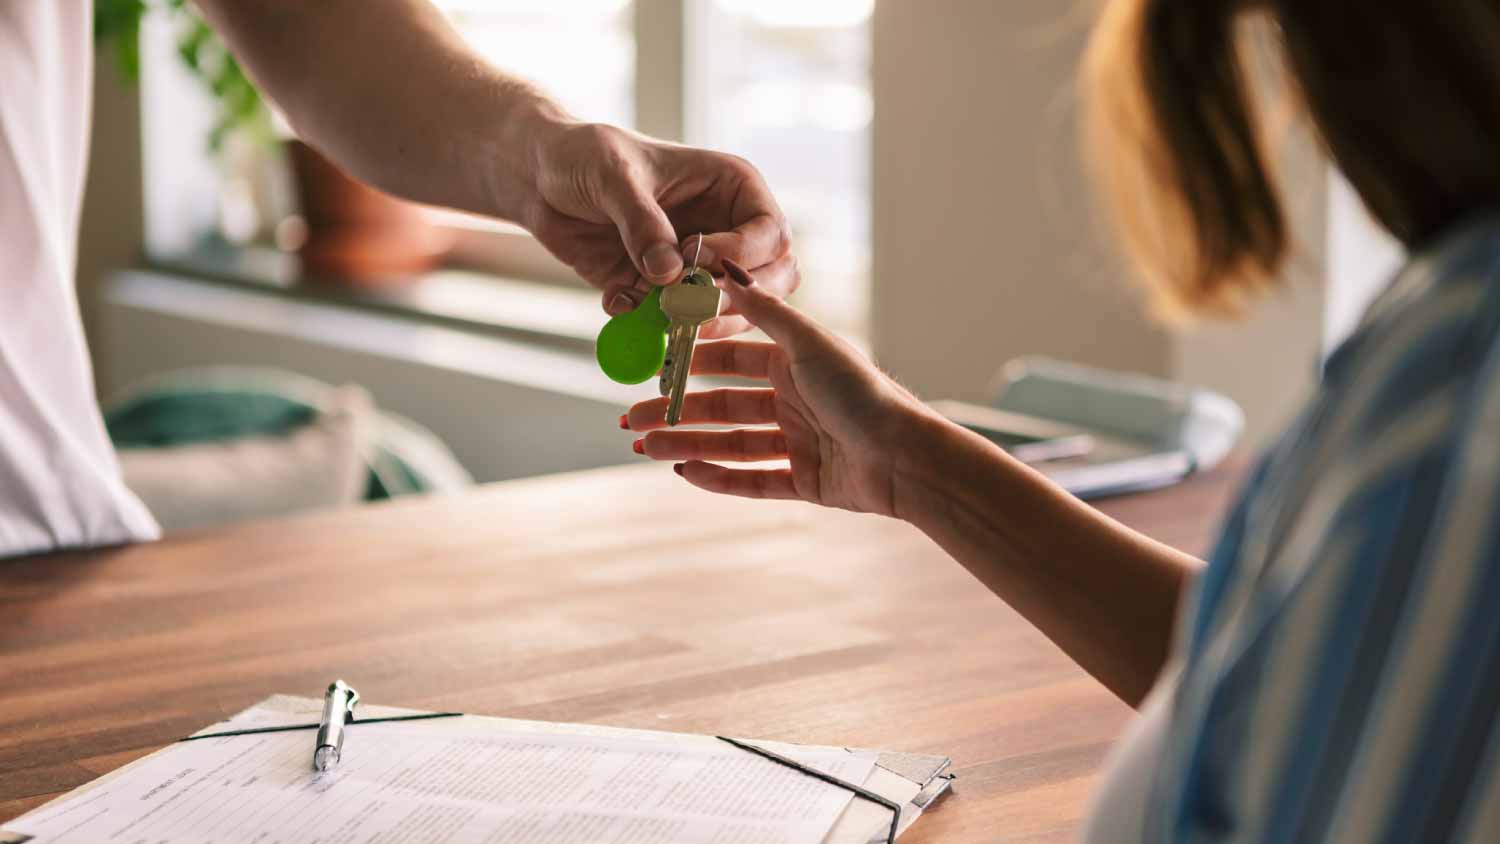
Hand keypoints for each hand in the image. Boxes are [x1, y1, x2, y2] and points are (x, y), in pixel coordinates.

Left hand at [525, 123, 793, 338]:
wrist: (540, 178)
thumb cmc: (585, 155)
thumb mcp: (613, 177)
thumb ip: (643, 224)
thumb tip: (671, 274)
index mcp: (732, 188)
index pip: (770, 233)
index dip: (742, 254)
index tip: (697, 258)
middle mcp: (726, 229)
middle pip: (770, 280)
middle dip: (737, 299)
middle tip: (691, 306)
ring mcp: (699, 266)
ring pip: (733, 311)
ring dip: (699, 321)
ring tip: (655, 314)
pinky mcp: (665, 292)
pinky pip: (676, 323)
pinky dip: (651, 326)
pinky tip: (617, 301)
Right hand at [623, 259, 934, 515]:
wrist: (905, 457)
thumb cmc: (862, 392)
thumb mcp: (808, 343)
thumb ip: (764, 311)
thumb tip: (724, 269)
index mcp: (795, 366)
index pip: (731, 363)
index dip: (691, 364)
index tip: (653, 366)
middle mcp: (795, 402)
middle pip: (723, 407)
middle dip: (677, 412)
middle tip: (632, 418)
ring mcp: (799, 444)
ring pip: (731, 445)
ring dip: (688, 445)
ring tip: (645, 447)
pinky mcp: (806, 482)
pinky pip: (753, 481)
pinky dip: (719, 478)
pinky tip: (685, 472)